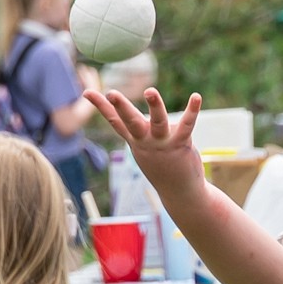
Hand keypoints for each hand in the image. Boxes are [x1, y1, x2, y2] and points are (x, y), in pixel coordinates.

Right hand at [85, 85, 204, 196]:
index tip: (86, 92)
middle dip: (121, 107)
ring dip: (154, 106)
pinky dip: (191, 110)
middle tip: (111, 93)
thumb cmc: (162, 166)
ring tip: (149, 91)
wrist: (180, 192)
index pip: (114, 121)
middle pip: (130, 121)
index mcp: (135, 140)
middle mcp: (145, 141)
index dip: (100, 106)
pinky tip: (196, 97)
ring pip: (157, 121)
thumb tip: (133, 114)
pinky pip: (186, 125)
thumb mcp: (145, 148)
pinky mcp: (181, 144)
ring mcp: (162, 143)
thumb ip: (139, 131)